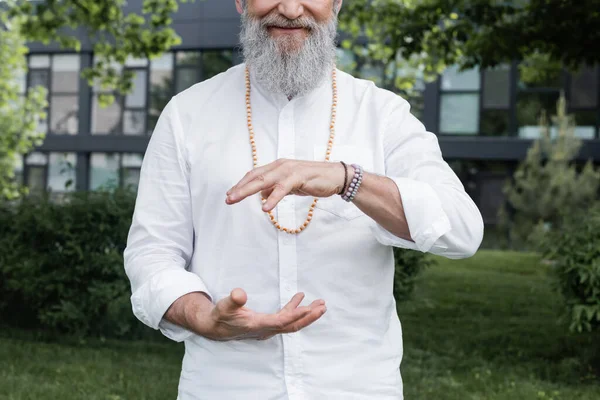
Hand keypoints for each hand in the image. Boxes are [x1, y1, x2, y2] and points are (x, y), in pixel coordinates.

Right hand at [198, 288, 326, 340]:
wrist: (215, 328)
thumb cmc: (220, 316)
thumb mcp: (224, 306)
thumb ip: (232, 300)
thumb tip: (240, 293)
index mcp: (258, 325)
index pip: (281, 322)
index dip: (295, 315)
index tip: (310, 308)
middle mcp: (266, 329)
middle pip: (292, 326)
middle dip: (309, 318)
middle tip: (323, 307)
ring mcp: (268, 328)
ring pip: (291, 323)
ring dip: (306, 314)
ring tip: (320, 304)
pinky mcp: (267, 324)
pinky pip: (285, 319)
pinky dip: (295, 310)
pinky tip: (299, 298)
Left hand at [225, 159, 345, 211]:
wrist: (336, 177)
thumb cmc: (314, 180)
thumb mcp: (291, 185)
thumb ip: (276, 188)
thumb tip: (262, 196)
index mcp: (278, 167)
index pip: (255, 175)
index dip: (242, 184)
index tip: (230, 194)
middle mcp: (281, 166)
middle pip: (255, 177)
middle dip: (240, 188)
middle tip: (228, 198)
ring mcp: (289, 170)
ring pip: (264, 181)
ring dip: (248, 191)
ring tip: (236, 199)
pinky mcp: (299, 177)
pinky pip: (282, 188)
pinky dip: (273, 198)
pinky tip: (265, 208)